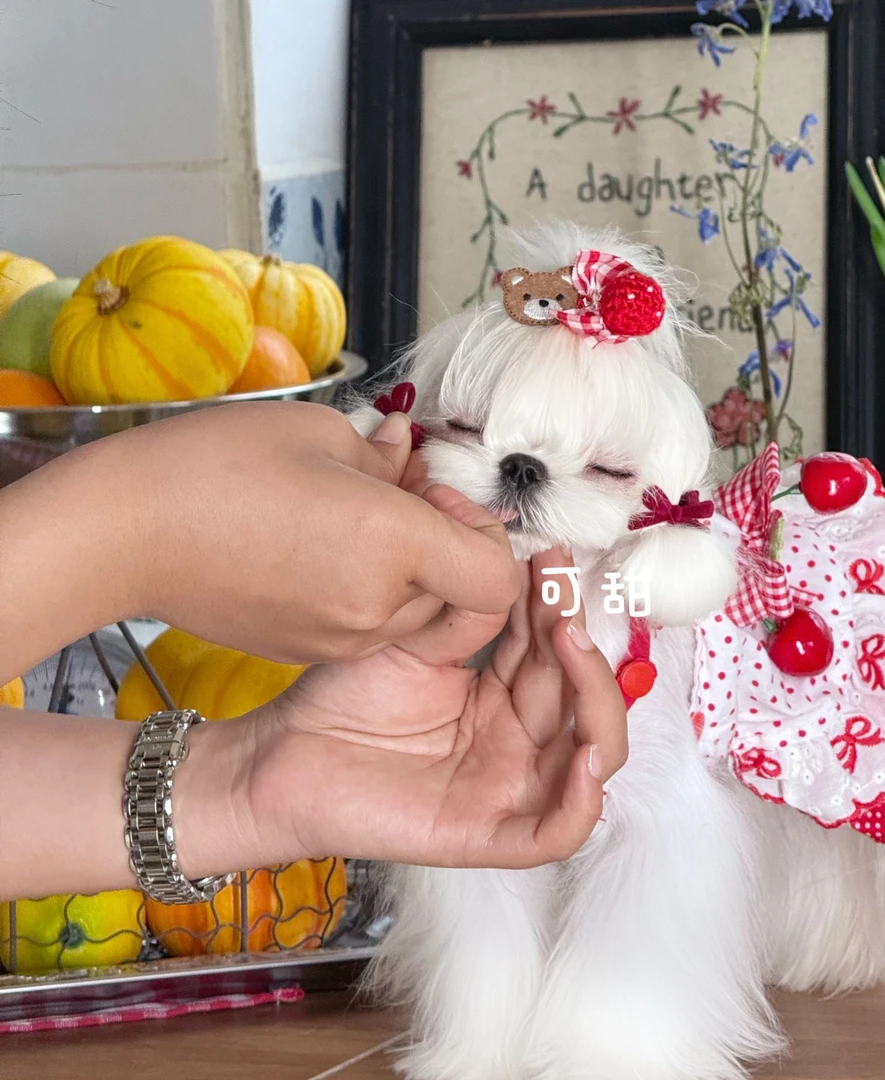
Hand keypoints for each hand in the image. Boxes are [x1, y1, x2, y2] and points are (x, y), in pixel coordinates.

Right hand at [0, 401, 518, 674]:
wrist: (121, 535)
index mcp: (393, 545)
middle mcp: (377, 608)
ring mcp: (342, 640)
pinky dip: (372, 591)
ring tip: (356, 518)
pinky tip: (325, 547)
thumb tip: (409, 452)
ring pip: (417, 614)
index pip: (497, 578)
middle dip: (448, 544)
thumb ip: (387, 455)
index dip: (488, 535)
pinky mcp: (310, 650)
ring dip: (411, 570)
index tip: (441, 495)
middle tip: (401, 494)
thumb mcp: (316, 432)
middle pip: (460, 596)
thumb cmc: (212, 466)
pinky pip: (371, 625)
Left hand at [194, 551, 628, 870]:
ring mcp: (506, 787)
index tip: (551, 559)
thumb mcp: (415, 643)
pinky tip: (584, 756)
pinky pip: (554, 831)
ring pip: (591, 758)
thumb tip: (519, 569)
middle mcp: (515, 739)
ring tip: (571, 649)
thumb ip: (470, 618)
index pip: (556, 654)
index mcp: (502, 695)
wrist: (282, 752)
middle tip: (559, 600)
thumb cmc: (343, 696)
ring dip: (598, 704)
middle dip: (580, 645)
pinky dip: (581, 800)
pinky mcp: (485, 833)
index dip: (561, 608)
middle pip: (583, 698)